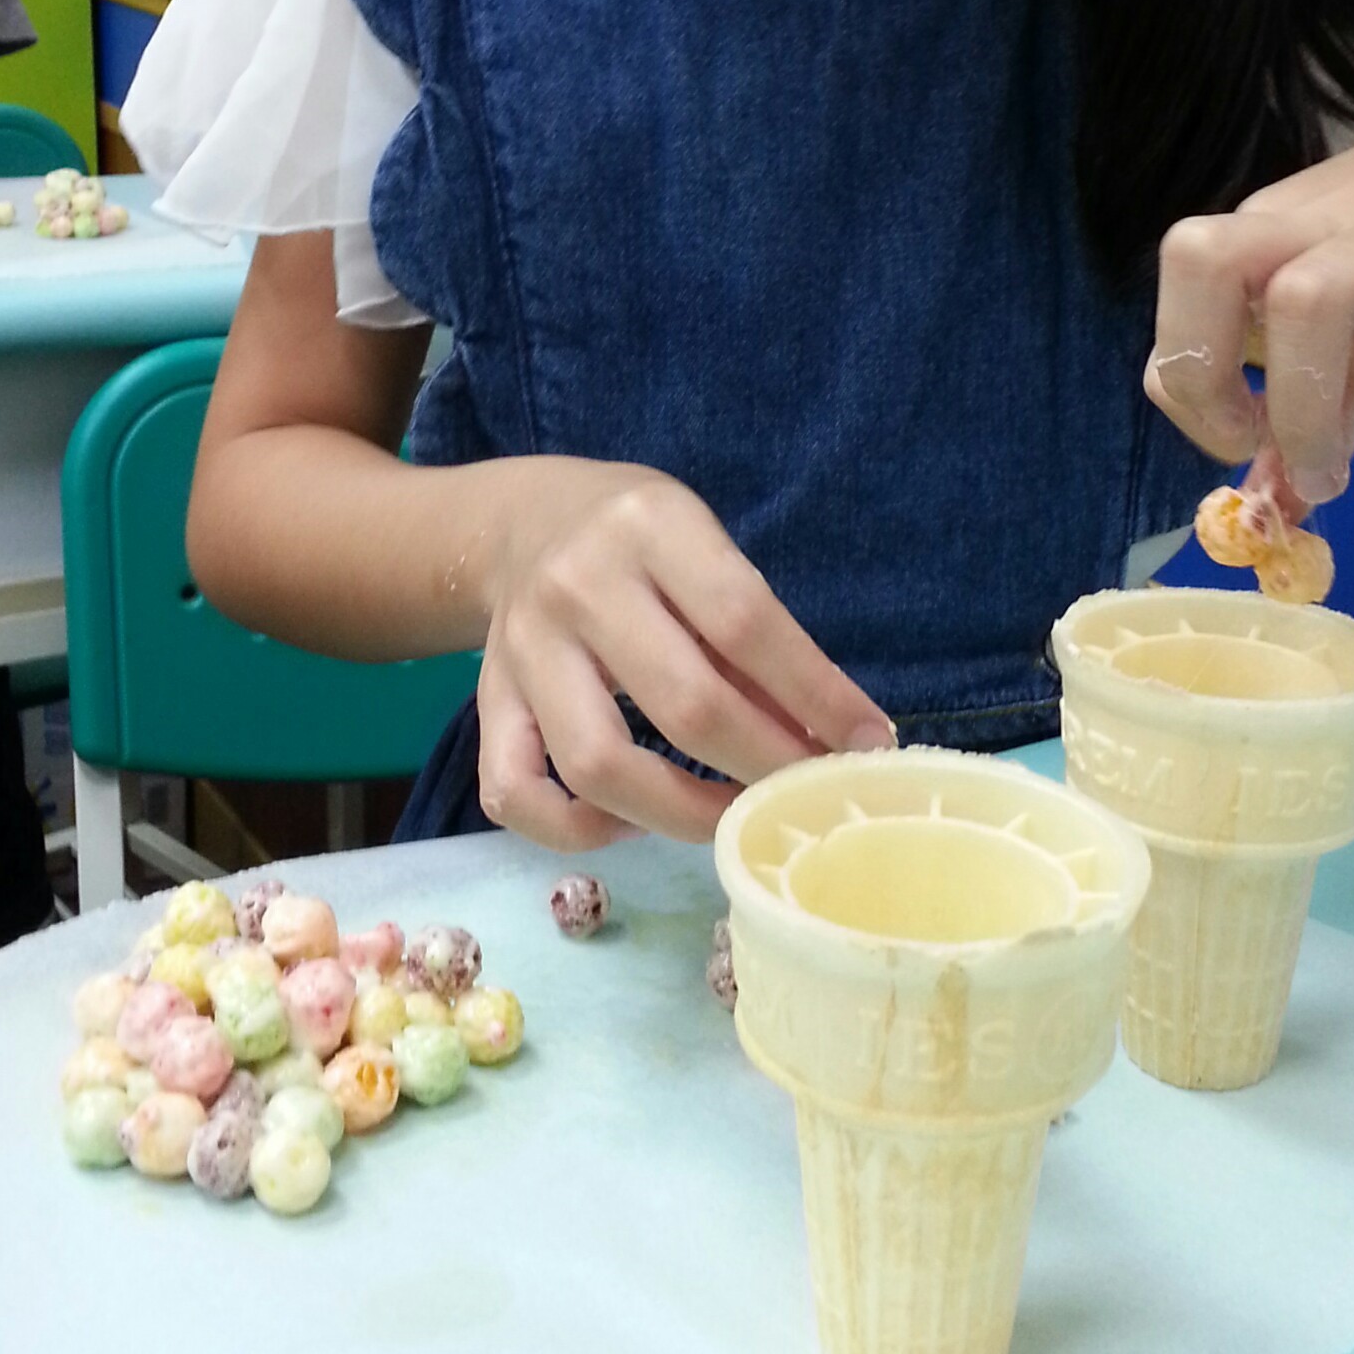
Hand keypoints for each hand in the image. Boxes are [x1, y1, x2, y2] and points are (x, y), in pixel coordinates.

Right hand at [472, 458, 893, 850]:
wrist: (517, 523)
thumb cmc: (636, 540)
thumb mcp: (704, 548)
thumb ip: (756, 635)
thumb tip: (830, 735)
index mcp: (650, 528)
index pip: (745, 622)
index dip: (815, 694)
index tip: (866, 743)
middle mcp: (579, 586)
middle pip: (684, 704)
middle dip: (763, 765)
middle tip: (804, 792)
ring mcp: (523, 651)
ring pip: (597, 765)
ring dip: (682, 814)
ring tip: (731, 817)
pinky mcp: (487, 702)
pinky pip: (514, 793)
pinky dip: (575, 830)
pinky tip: (630, 823)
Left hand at [1145, 57, 1353, 501]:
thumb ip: (1325, 401)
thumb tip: (1281, 506)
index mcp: (1274, 234)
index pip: (1180, 283)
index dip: (1187, 378)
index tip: (1239, 439)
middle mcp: (1321, 223)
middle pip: (1203, 261)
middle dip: (1206, 375)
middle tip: (1254, 447)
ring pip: (1308, 296)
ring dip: (1305, 410)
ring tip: (1335, 477)